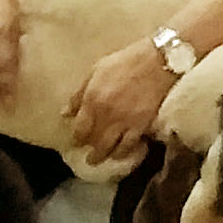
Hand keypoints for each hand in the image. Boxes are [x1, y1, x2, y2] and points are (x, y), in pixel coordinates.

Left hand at [67, 33, 174, 166]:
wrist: (157, 62)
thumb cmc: (125, 62)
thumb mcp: (96, 71)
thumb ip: (79, 93)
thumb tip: (65, 112)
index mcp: (92, 100)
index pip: (79, 129)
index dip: (77, 138)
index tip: (76, 142)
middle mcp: (105, 115)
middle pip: (93, 141)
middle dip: (89, 150)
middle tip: (88, 156)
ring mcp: (124, 122)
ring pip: (109, 148)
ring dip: (102, 156)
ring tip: (99, 160)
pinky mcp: (141, 126)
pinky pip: (129, 146)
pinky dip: (123, 153)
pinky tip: (119, 155)